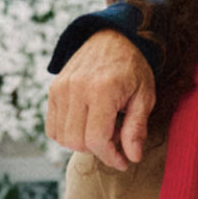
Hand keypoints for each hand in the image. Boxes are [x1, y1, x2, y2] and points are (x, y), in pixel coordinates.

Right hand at [46, 29, 156, 170]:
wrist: (112, 37)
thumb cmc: (132, 68)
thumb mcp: (145, 96)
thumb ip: (137, 128)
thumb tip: (132, 157)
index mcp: (102, 90)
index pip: (96, 139)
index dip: (110, 157)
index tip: (123, 161)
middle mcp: (76, 89)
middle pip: (76, 142)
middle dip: (97, 149)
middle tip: (116, 137)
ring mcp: (61, 88)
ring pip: (62, 137)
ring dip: (82, 142)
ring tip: (102, 126)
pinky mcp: (53, 90)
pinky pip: (52, 127)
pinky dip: (68, 134)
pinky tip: (87, 122)